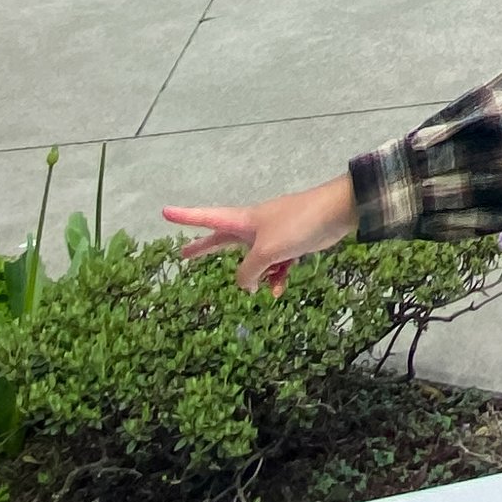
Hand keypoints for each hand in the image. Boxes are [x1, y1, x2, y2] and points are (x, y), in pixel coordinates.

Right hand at [164, 177, 357, 296]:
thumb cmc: (297, 224)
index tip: (164, 213)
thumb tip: (243, 285)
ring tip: (252, 289)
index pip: (207, 218)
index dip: (185, 217)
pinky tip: (279, 289)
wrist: (338, 211)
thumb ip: (248, 270)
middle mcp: (255, 226)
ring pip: (253, 258)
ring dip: (252, 274)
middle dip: (205, 248)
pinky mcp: (292, 243)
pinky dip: (276, 277)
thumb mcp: (266, 251)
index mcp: (243, 221)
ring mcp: (274, 234)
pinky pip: (276, 264)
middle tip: (184, 254)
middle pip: (224, 239)